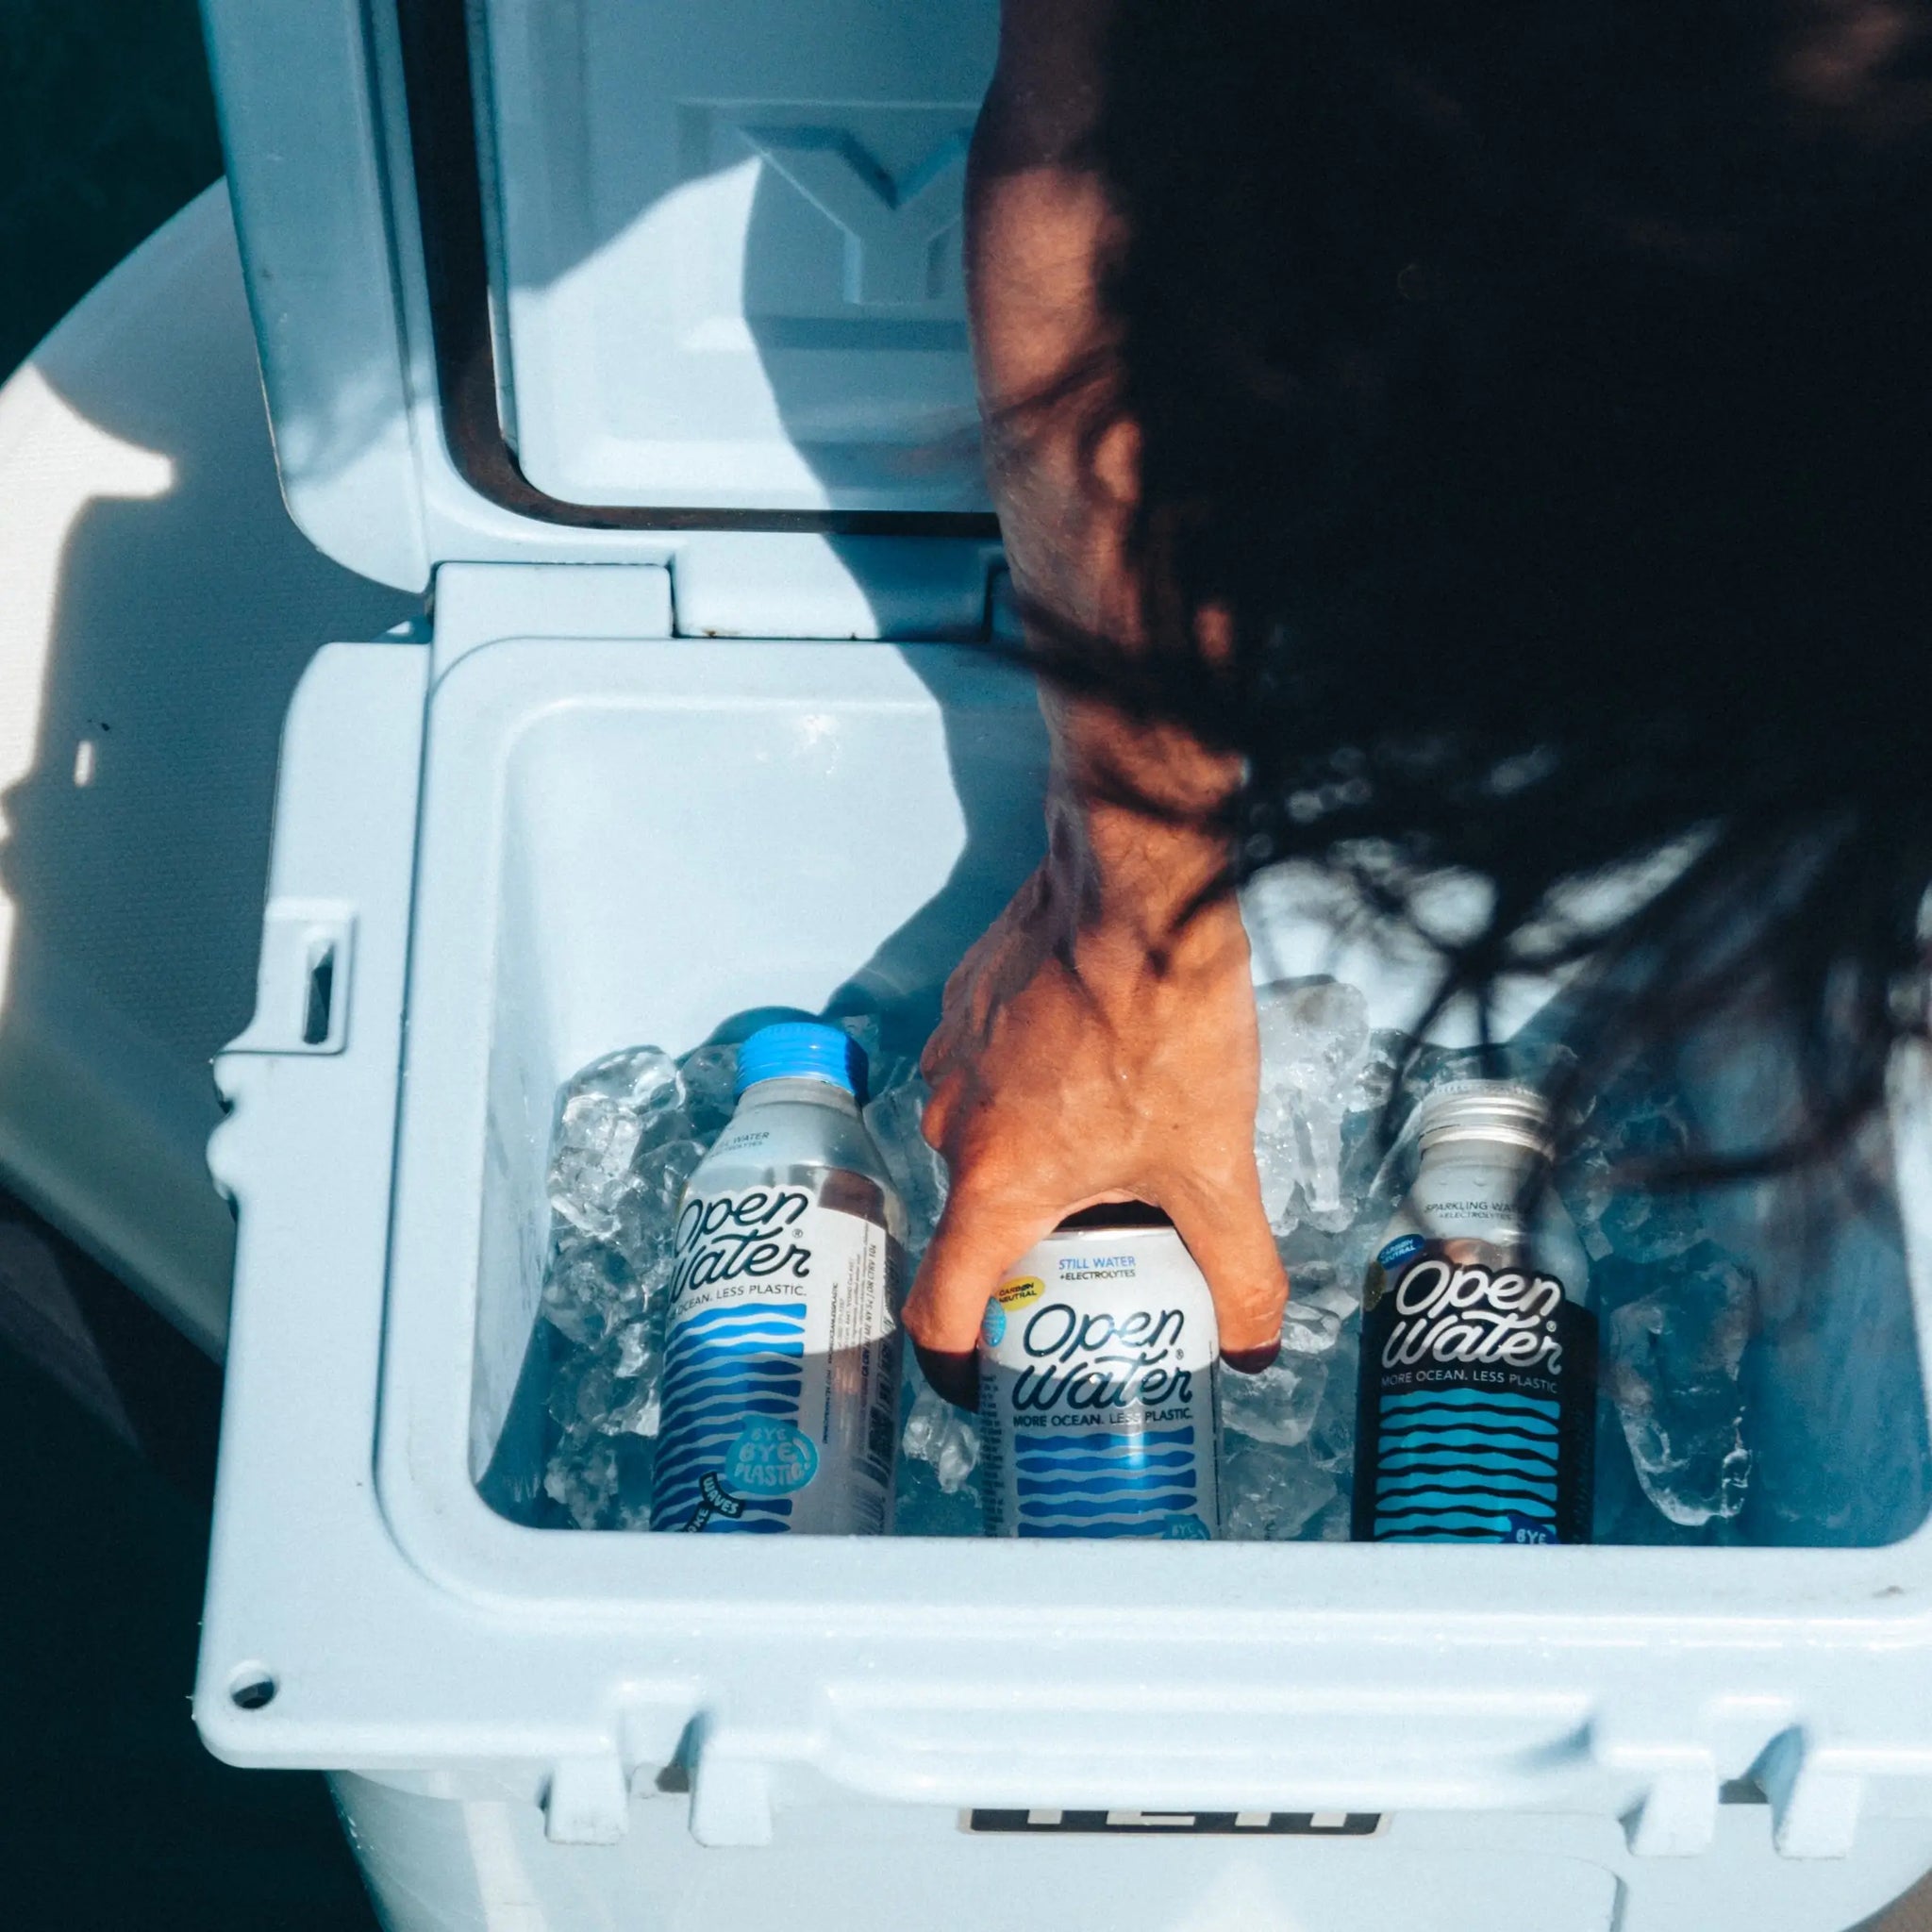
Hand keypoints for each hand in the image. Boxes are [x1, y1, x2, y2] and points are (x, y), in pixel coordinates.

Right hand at [903, 795, 1289, 1404]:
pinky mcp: (966, 1005)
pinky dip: (1026, 1097)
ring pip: (982, 1143)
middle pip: (977, 1220)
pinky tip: (1093, 1075)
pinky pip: (985, 1079)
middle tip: (1098, 1255)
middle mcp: (951, 1128)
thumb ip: (1237, 1267)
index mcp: (995, 1185)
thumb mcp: (1215, 1163)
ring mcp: (951, 1059)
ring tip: (1110, 1153)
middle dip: (1032, 1246)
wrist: (1136, 884)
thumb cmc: (1163, 1020)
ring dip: (1032, 1163)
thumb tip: (1256, 1350)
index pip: (940, 1306)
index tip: (977, 1382)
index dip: (953, 1362)